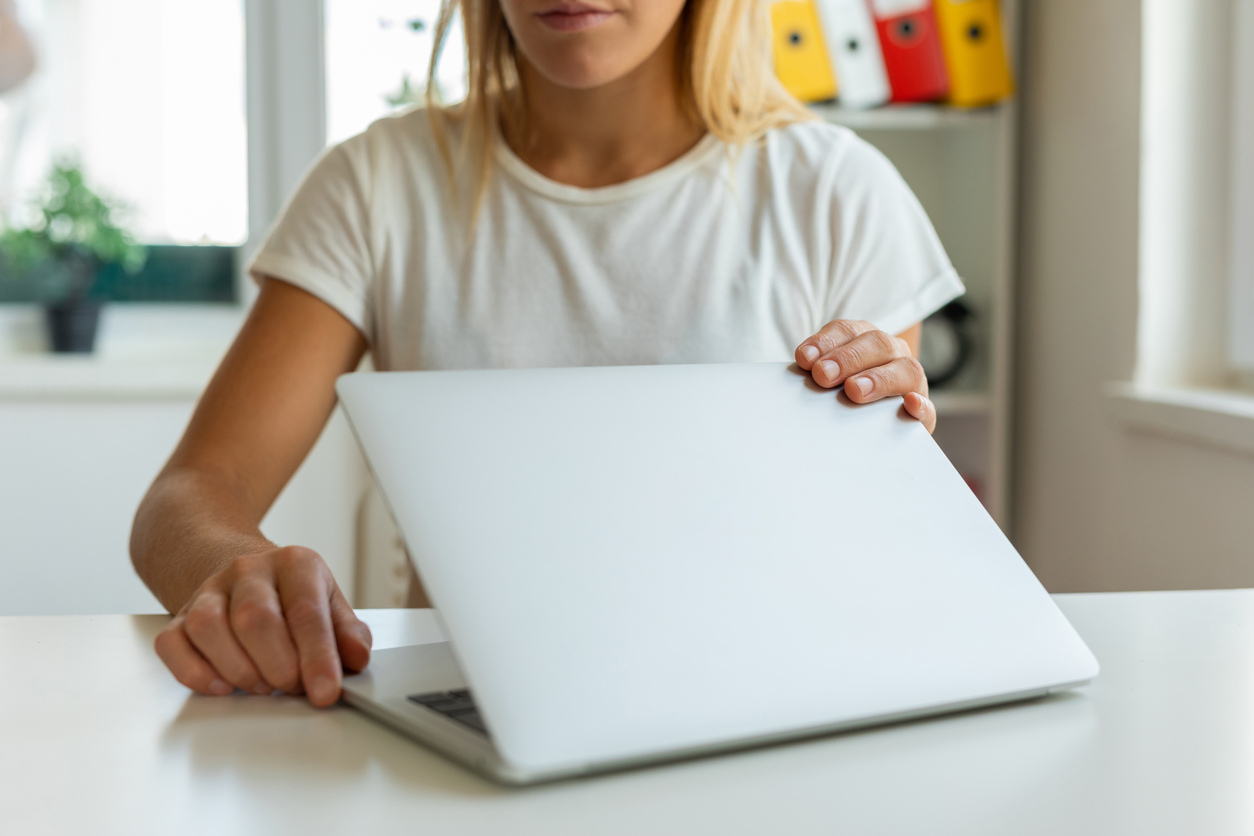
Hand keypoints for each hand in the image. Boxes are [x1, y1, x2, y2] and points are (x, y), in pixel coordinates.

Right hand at [154, 546, 371, 706]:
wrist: (247, 574)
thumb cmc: (294, 597)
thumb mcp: (331, 605)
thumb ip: (348, 633)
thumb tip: (356, 657)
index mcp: (294, 563)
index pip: (306, 612)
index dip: (317, 657)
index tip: (326, 692)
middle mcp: (248, 570)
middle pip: (255, 618)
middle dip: (279, 665)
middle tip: (294, 688)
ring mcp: (209, 592)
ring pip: (209, 627)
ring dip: (239, 669)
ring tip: (263, 686)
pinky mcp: (179, 617)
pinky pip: (173, 644)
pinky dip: (195, 672)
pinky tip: (223, 686)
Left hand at [794, 320, 935, 433]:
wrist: (868, 426)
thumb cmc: (837, 397)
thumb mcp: (825, 381)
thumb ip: (816, 376)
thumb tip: (801, 378)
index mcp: (864, 338)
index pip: (846, 330)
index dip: (825, 342)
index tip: (804, 359)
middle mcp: (891, 353)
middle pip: (876, 343)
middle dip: (847, 358)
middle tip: (823, 375)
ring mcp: (911, 380)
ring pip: (905, 369)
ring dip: (879, 378)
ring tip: (854, 391)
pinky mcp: (922, 412)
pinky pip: (928, 406)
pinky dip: (921, 405)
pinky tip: (910, 404)